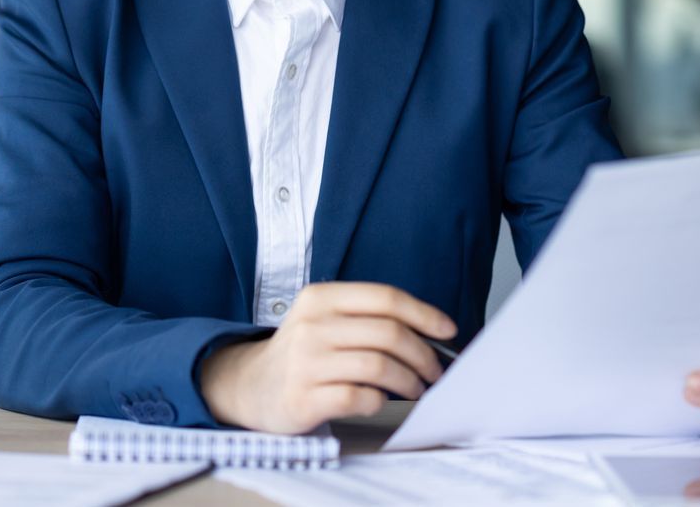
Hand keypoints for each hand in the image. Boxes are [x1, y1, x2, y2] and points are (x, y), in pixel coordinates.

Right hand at [198, 282, 454, 434]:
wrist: (252, 386)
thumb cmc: (304, 354)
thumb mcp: (325, 320)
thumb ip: (367, 319)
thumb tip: (431, 333)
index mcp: (320, 298)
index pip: (385, 298)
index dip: (424, 314)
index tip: (448, 331)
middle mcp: (311, 326)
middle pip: (388, 333)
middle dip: (423, 355)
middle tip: (434, 371)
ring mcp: (305, 363)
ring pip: (379, 366)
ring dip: (408, 381)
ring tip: (415, 389)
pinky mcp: (304, 398)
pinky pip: (359, 397)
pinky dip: (379, 401)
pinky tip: (378, 401)